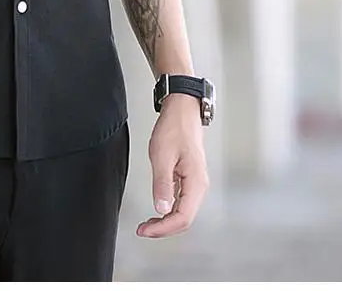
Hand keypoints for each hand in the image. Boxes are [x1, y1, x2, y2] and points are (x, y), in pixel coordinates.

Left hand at [137, 93, 209, 237]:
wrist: (182, 111)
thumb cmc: (174, 128)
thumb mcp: (162, 156)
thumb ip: (163, 184)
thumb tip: (162, 209)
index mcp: (196, 183)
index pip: (182, 218)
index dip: (163, 229)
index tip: (145, 230)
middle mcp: (199, 186)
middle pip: (184, 219)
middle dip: (163, 228)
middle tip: (143, 230)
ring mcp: (195, 182)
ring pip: (183, 212)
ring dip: (165, 221)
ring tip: (148, 224)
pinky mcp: (189, 178)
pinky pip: (181, 201)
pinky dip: (168, 210)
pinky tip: (158, 210)